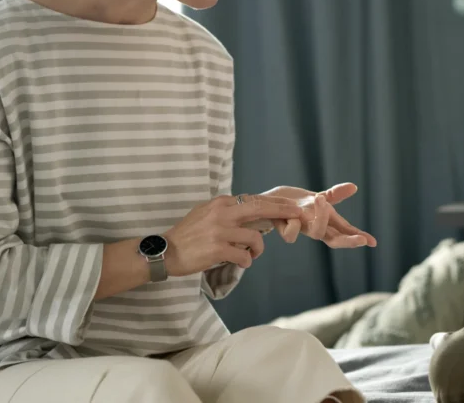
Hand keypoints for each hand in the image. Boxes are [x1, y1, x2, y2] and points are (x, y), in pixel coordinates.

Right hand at [162, 194, 305, 275]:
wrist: (165, 251)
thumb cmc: (187, 234)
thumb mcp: (205, 213)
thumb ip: (227, 211)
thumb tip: (250, 209)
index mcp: (220, 203)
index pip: (254, 200)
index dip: (276, 203)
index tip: (292, 205)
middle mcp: (222, 213)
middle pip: (260, 208)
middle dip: (283, 211)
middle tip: (297, 215)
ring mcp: (219, 231)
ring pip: (254, 238)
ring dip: (258, 249)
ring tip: (251, 254)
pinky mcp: (217, 249)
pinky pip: (244, 256)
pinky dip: (246, 261)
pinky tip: (241, 262)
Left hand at [262, 183, 376, 247]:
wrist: (271, 203)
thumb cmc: (299, 204)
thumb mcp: (320, 198)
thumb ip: (335, 195)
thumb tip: (354, 187)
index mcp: (326, 222)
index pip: (346, 232)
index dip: (359, 237)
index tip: (373, 242)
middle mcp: (315, 228)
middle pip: (335, 240)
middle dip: (349, 240)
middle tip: (361, 239)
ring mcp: (301, 228)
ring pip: (316, 232)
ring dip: (321, 218)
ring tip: (319, 199)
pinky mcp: (284, 226)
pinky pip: (291, 232)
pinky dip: (293, 223)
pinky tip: (292, 215)